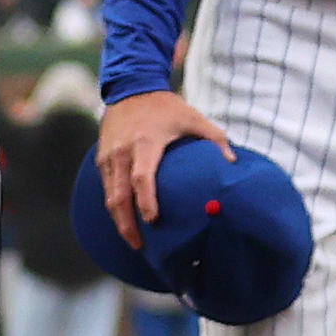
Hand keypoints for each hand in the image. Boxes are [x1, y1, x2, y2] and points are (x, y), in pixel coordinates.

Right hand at [97, 88, 226, 242]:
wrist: (131, 88)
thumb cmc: (166, 107)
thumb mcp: (193, 117)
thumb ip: (215, 138)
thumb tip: (234, 163)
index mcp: (145, 143)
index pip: (141, 177)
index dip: (145, 200)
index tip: (152, 221)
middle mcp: (122, 152)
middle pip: (119, 195)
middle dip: (126, 223)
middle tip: (139, 246)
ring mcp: (108, 156)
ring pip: (109, 195)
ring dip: (119, 220)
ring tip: (133, 241)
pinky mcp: (102, 159)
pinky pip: (106, 188)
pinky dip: (115, 207)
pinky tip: (126, 221)